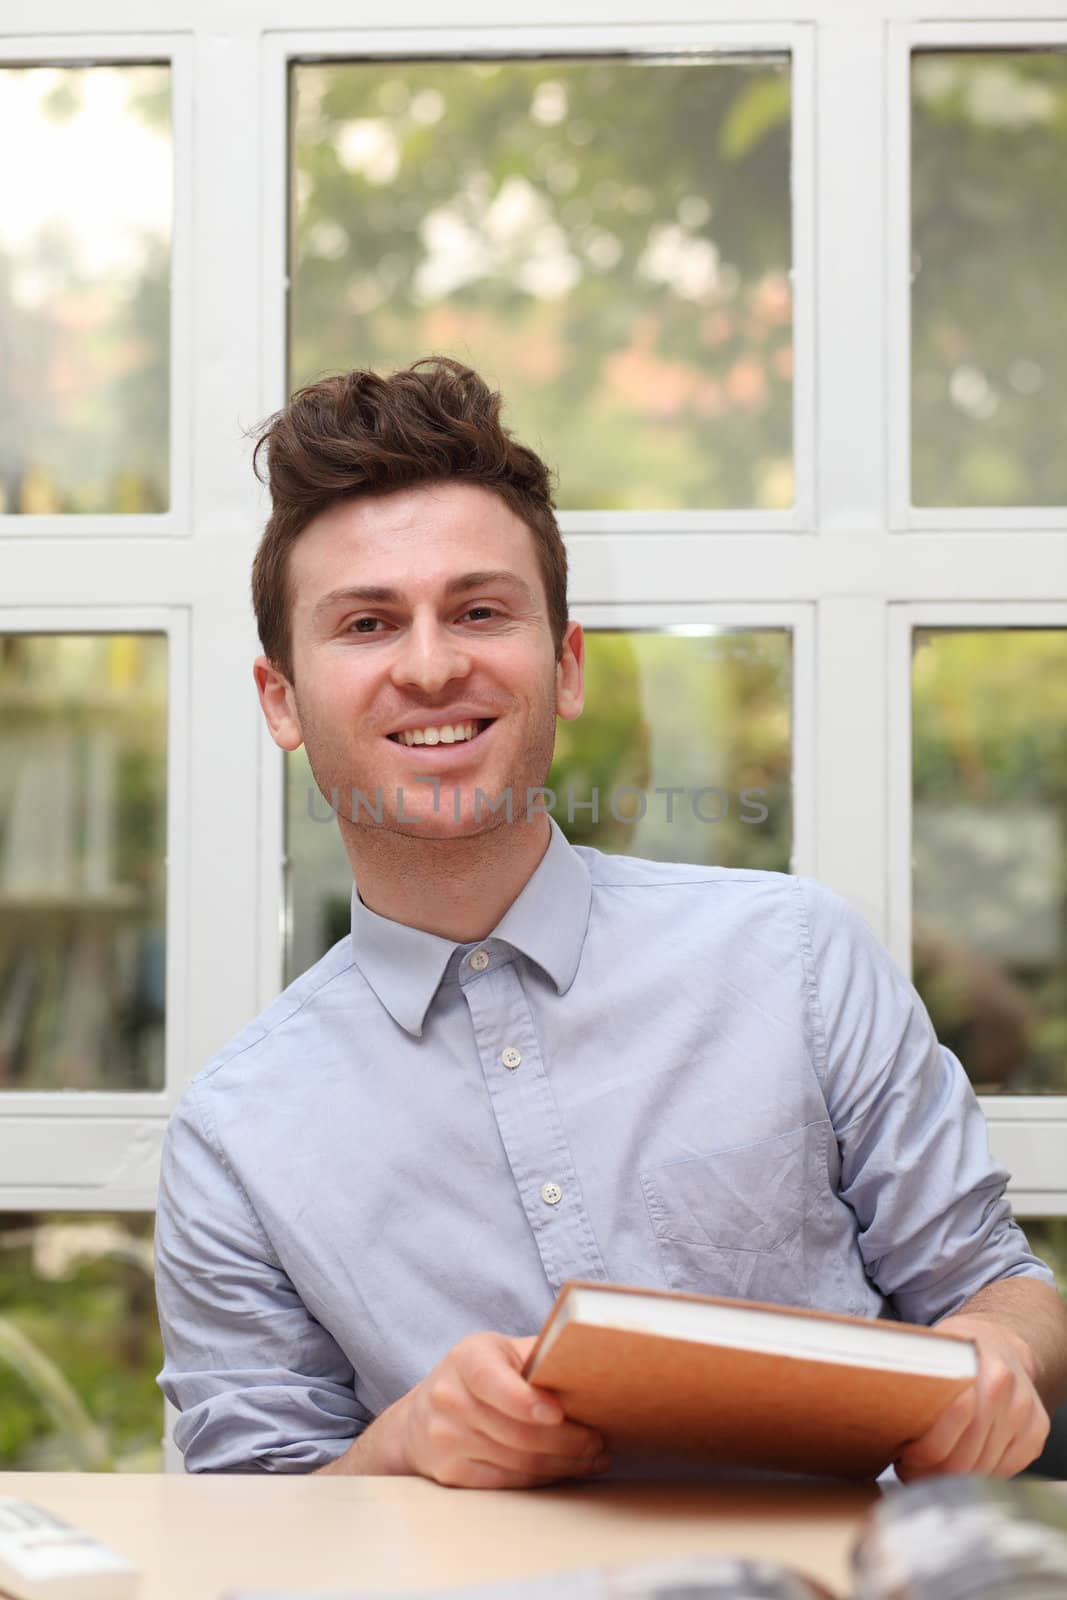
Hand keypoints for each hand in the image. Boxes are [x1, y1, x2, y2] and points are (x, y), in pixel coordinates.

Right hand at [390, 1331, 610, 1488]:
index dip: (525, 1401)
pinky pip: (506, 1482)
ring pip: (516, 1461)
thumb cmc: (478, 1376)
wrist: (421, 1416)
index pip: (493, 1381)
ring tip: (593, 1458)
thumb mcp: (500, 1351)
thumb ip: (538, 1354)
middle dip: (566, 1441)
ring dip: (562, 1464)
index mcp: (467, 1359)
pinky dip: (542, 1479)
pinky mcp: (451, 1473)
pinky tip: (565, 1471)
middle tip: (599, 1442)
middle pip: (515, 1431)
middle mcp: (450, 1398)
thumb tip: (590, 1358)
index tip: (559, 1414)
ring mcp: (446, 1439)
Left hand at [895, 1314, 1049, 1480]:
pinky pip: (1004, 1470)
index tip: (904, 1457)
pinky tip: (959, 1466)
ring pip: (983, 1468)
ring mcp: (1025, 1412)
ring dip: (953, 1478)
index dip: (923, 1450)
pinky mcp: (1036, 1432)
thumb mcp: (930, 1352)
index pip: (952, 1421)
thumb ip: (911, 1380)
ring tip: (929, 1470)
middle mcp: (1005, 1388)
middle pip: (965, 1454)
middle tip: (910, 1471)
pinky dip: (978, 1475)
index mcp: (977, 1364)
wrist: (999, 1343)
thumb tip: (875, 1413)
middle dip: (933, 1471)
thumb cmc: (956, 1352)